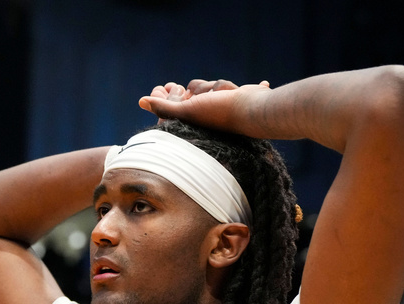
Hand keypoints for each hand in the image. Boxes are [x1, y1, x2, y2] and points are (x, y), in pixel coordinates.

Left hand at [139, 79, 270, 131]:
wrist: (251, 113)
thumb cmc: (219, 113)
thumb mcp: (188, 111)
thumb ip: (165, 108)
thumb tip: (141, 101)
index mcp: (198, 120)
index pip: (176, 104)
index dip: (166, 96)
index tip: (162, 87)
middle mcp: (212, 115)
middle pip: (196, 92)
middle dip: (197, 88)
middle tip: (188, 89)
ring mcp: (229, 107)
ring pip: (214, 86)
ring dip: (218, 86)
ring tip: (223, 93)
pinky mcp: (246, 101)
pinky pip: (248, 91)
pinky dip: (255, 90)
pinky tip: (262, 84)